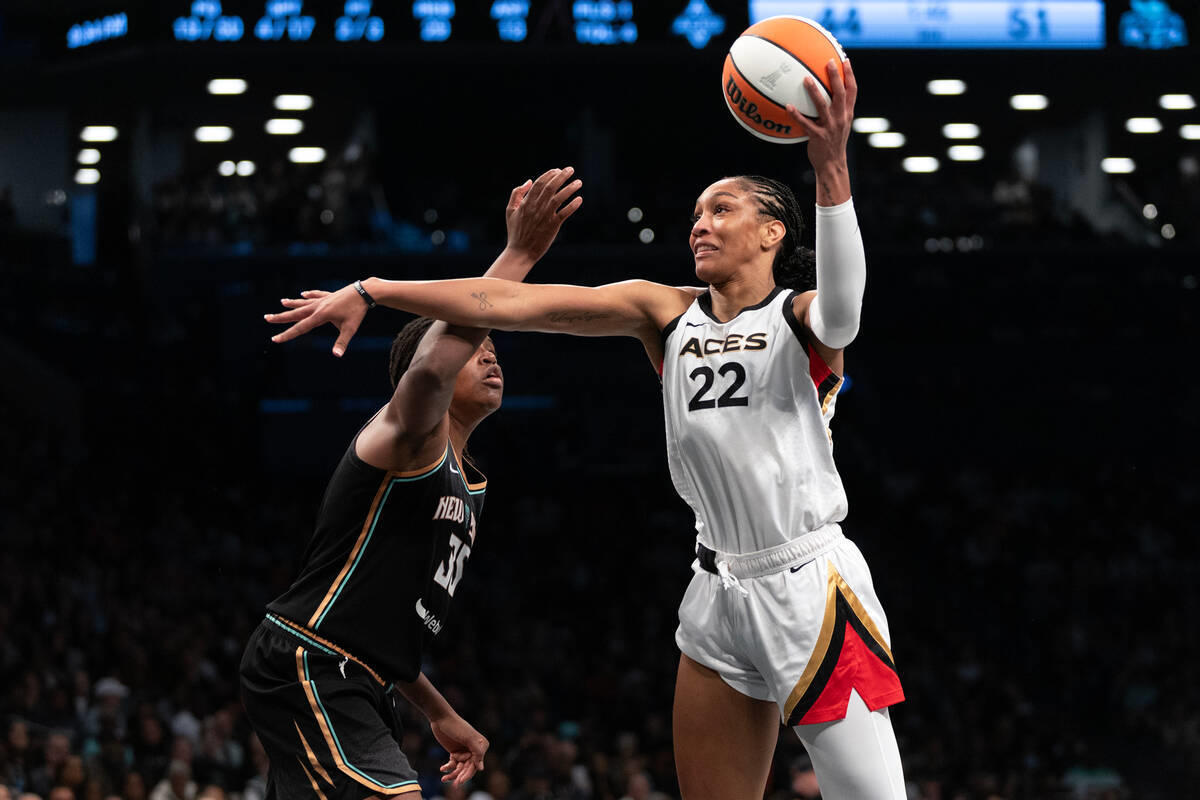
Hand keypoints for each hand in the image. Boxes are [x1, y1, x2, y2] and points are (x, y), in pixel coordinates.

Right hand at [264, 287, 366, 356]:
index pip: (300, 328)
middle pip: (296, 313)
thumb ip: (342, 342)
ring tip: (281, 302)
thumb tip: (337, 355)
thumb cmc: (358, 311)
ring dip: (292, 304)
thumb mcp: (350, 328)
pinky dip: (308, 295)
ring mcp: (323, 300)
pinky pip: (315, 295)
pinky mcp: (329, 295)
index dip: (287, 334)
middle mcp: (318, 306)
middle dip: (281, 317)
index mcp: (320, 316)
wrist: (365, 292)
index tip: (275, 338)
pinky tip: (302, 294)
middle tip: (266, 318)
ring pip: (303, 302)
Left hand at [430, 714, 488, 785]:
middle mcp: (474, 749)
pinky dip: (448, 767)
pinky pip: (453, 764)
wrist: (441, 718)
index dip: (468, 773)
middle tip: (454, 785)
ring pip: (460, 768)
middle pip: (468, 767)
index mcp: (481, 745)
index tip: (460, 780)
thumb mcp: (467, 738)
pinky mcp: (455, 752)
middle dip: (461, 776)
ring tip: (444, 779)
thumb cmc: (456, 726)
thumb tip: (481, 768)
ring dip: (453, 774)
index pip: (476, 764)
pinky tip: (442, 768)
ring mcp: (464, 751)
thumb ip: (477, 752)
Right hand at [503, 166, 583, 263]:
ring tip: (579, 182)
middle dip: (562, 176)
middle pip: (551, 187)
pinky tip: (579, 199)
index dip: (550, 174)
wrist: (520, 252)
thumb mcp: (510, 210)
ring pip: (559, 198)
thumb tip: (529, 181)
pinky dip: (573, 205)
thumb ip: (516, 193)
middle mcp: (536, 207)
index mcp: (526, 202)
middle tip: (571, 169)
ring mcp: (545, 216)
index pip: (540, 183)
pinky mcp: (552, 226)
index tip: (558, 170)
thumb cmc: (515, 232)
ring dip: (570, 188)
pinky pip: (565, 213)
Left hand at [788, 58, 856, 172]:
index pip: (852, 91)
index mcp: (847, 114)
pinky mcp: (818, 136)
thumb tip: (826, 95)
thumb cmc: (833, 143)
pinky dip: (797, 115)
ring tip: (806, 78)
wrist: (833, 165)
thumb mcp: (840, 125)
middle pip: (840, 94)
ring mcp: (830, 127)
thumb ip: (836, 111)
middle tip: (829, 61)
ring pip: (823, 106)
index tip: (845, 60)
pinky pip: (806, 123)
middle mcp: (841, 118)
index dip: (850, 75)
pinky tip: (788, 106)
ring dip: (814, 91)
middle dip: (836, 77)